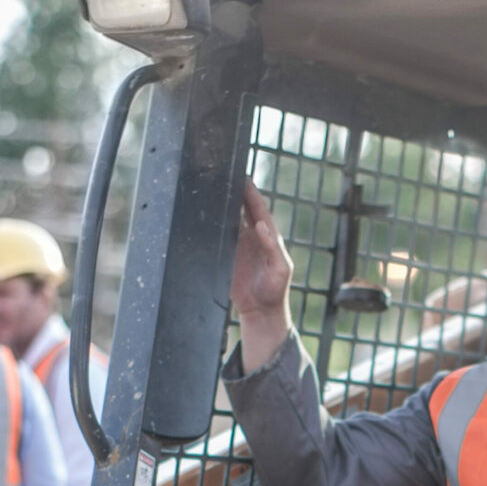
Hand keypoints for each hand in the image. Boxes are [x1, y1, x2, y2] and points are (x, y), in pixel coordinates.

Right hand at [232, 179, 293, 362]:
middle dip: (236, 192)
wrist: (260, 311)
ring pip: (230, 218)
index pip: (259, 210)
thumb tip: (263, 225)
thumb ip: (273, 248)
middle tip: (226, 174)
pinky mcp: (227, 255)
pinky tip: (205, 214)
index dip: (252, 194)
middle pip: (244, 208)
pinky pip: (219, 235)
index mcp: (268, 237)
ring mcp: (239, 245)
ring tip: (214, 187)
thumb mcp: (281, 270)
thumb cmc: (275, 290)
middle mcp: (253, 237)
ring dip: (224, 204)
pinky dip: (214, 224)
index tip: (244, 178)